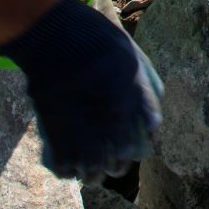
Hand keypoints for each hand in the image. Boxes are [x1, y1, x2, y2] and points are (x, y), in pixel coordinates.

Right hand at [0, 0, 163, 182]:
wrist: (58, 35)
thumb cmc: (96, 39)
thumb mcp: (133, 57)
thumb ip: (145, 88)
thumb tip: (151, 120)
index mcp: (136, 100)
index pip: (146, 141)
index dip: (139, 147)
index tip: (131, 145)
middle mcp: (115, 119)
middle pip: (121, 162)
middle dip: (116, 165)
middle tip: (109, 163)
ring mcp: (86, 129)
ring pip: (94, 171)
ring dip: (92, 174)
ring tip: (88, 171)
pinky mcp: (57, 133)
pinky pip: (65, 167)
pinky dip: (67, 170)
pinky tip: (68, 166)